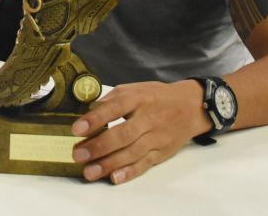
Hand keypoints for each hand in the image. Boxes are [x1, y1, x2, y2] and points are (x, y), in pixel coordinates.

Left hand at [71, 80, 207, 183]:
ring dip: (109, 164)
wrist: (190, 107)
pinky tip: (114, 177)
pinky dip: (129, 172)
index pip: (114, 108)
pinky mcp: (162, 152)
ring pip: (131, 153)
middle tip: (78, 154)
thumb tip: (89, 111)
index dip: (95, 119)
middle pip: (122, 134)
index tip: (76, 129)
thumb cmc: (156, 97)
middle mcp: (148, 118)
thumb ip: (112, 99)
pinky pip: (144, 164)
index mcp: (138, 99)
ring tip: (89, 171)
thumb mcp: (134, 89)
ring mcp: (156, 137)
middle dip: (98, 146)